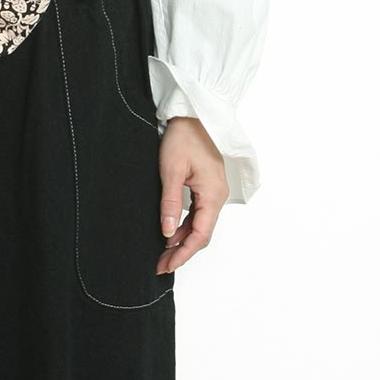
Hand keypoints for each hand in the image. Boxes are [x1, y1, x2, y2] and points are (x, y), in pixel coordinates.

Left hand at [155, 116, 228, 274]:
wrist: (191, 114)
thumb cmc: (182, 137)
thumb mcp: (171, 170)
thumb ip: (170, 202)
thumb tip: (167, 233)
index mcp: (213, 194)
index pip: (200, 235)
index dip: (184, 253)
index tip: (166, 265)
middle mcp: (218, 196)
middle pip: (202, 233)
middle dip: (182, 250)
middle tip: (160, 264)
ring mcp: (214, 190)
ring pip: (200, 223)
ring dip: (183, 238)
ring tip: (163, 252)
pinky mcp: (207, 185)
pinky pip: (199, 211)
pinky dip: (186, 224)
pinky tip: (172, 231)